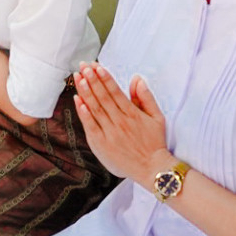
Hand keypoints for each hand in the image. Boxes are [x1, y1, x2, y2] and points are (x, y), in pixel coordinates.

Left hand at [70, 62, 170, 186]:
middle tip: (83, 66)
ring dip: (85, 92)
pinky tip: (78, 100)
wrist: (152, 169)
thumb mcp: (157, 117)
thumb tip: (137, 79)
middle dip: (92, 79)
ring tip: (78, 78)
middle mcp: (120, 122)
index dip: (105, 77)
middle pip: (103, 97)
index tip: (96, 66)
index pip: (115, 91)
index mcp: (133, 114)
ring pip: (95, 109)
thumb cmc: (154, 142)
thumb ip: (146, 97)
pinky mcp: (101, 145)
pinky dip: (83, 113)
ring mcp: (110, 134)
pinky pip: (90, 126)